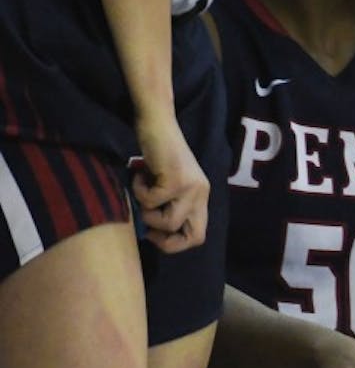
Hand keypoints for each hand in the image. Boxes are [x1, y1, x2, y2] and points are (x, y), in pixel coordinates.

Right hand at [132, 113, 209, 252]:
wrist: (157, 124)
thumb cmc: (155, 154)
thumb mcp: (166, 185)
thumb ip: (168, 206)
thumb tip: (151, 235)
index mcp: (201, 198)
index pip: (198, 236)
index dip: (175, 244)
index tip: (154, 233)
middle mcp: (202, 194)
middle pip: (194, 237)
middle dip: (165, 239)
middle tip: (147, 223)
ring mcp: (192, 188)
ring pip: (168, 222)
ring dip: (146, 211)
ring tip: (143, 189)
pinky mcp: (177, 180)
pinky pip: (152, 201)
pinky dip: (139, 190)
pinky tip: (140, 173)